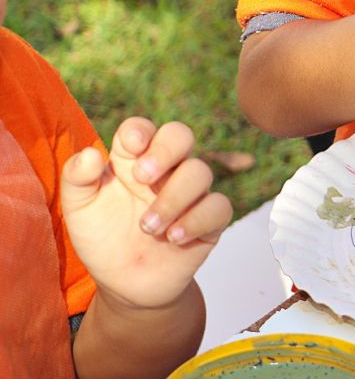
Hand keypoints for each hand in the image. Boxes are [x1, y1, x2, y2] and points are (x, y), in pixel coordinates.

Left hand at [61, 119, 231, 310]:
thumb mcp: (79, 211)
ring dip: (172, 198)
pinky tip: (173, 238)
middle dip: (166, 150)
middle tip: (143, 178)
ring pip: (200, 171)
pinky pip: (219, 206)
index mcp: (133, 162)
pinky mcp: (209, 220)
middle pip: (181, 135)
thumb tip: (92, 154)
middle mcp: (165, 171)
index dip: (140, 130)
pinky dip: (197, 220)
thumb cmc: (103, 238)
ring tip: (148, 227)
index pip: (142, 129)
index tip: (131, 145)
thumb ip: (76, 179)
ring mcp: (190, 194)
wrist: (124, 284)